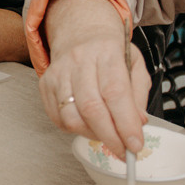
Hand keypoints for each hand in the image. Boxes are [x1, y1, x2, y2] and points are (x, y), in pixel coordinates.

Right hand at [37, 0, 148, 153]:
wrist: (79, 31)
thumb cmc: (109, 51)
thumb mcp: (135, 63)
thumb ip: (139, 93)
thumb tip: (137, 123)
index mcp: (107, 52)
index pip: (115, 92)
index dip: (125, 123)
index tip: (135, 144)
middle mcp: (80, 61)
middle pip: (92, 108)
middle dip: (111, 137)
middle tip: (124, 152)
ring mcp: (59, 73)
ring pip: (72, 117)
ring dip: (93, 135)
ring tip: (107, 135)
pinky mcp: (46, 85)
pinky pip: (58, 119)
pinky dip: (76, 130)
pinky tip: (89, 125)